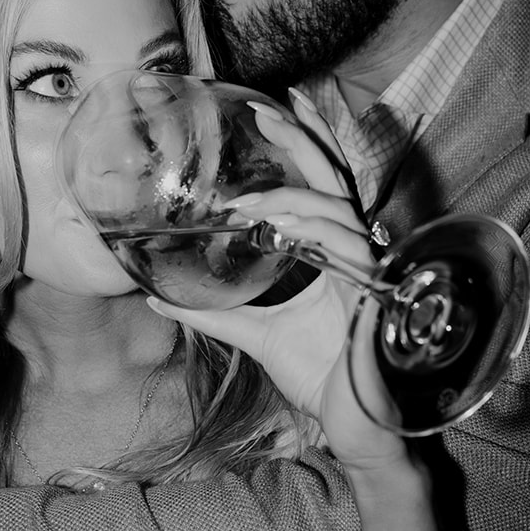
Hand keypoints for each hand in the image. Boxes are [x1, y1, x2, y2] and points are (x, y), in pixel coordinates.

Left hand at [147, 90, 406, 475]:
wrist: (353, 424)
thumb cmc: (321, 375)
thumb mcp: (255, 336)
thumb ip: (211, 314)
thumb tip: (155, 298)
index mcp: (334, 252)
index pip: (324, 185)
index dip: (309, 143)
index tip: (282, 106)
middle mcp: (355, 251)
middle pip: (335, 179)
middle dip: (305, 140)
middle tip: (269, 110)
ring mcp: (368, 269)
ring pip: (335, 210)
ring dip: (290, 200)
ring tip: (247, 204)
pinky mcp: (374, 293)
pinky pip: (346, 248)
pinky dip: (313, 234)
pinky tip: (281, 232)